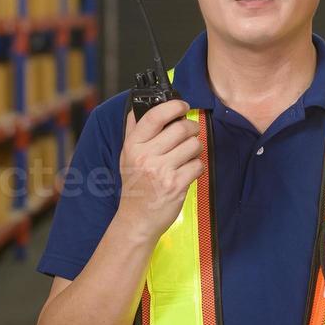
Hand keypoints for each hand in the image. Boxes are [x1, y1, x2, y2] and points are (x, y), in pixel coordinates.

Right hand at [117, 99, 200, 242]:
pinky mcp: (176, 185)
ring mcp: (162, 171)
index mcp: (133, 146)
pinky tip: (188, 171)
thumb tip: (137, 107)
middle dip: (191, 128)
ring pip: (193, 145)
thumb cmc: (134, 186)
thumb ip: (132, 131)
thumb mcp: (126, 156)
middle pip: (180, 129)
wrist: (137, 219)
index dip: (173, 106)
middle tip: (190, 133)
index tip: (182, 105)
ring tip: (187, 155)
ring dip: (195, 148)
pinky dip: (197, 167)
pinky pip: (198, 165)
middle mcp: (146, 157)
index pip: (154, 116)